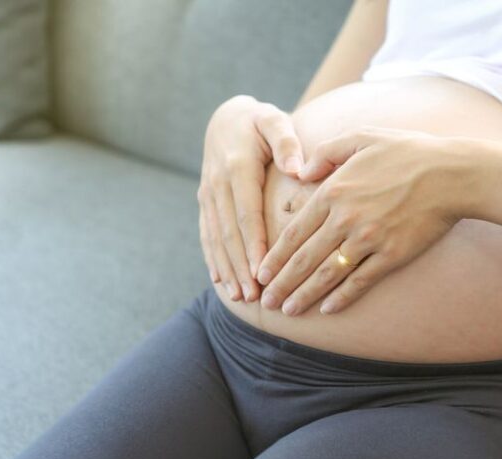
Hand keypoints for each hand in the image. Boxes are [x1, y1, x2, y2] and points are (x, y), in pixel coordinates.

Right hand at [199, 95, 303, 301]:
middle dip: (240, 266)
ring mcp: (208, 194)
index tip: (262, 269)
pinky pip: (207, 234)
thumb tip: (297, 169)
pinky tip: (220, 281)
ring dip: (226, 268)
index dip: (253, 243)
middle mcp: (217, 183)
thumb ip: (286, 141)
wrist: (225, 118)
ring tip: (239, 296)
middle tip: (253, 295)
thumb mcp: (274, 121)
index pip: (246, 212)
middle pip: (229, 232)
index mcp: (237, 166)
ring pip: (216, 238)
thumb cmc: (260, 121)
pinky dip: (213, 259)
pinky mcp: (204, 201)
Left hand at [256, 126, 460, 314]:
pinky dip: (342, 297)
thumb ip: (326, 152)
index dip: (275, 256)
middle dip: (282, 283)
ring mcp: (369, 239)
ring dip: (305, 295)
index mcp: (333, 191)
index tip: (262, 273)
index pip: (295, 232)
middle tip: (267, 302)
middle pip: (304, 258)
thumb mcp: (361, 136)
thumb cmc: (407, 151)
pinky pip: (360, 280)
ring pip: (327, 274)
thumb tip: (301, 171)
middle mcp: (345, 218)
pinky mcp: (392, 254)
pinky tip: (327, 309)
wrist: (452, 173)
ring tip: (289, 312)